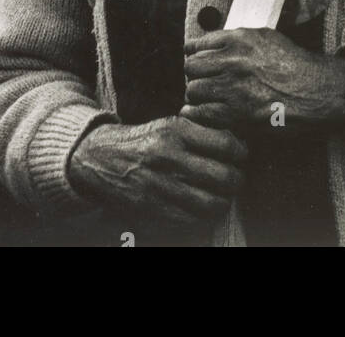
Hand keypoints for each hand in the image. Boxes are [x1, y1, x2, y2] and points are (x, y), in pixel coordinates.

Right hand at [67, 117, 247, 227]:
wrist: (103, 158)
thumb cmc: (146, 139)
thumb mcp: (171, 124)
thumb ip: (202, 132)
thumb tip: (238, 145)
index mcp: (177, 131)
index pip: (226, 144)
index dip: (241, 153)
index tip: (241, 156)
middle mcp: (170, 157)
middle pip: (224, 177)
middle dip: (237, 180)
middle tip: (235, 179)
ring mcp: (161, 185)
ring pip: (211, 203)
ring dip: (223, 201)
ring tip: (222, 195)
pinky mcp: (153, 207)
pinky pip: (191, 219)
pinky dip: (203, 216)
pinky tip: (203, 207)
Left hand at [183, 28, 344, 132]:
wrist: (316, 89)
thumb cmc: (294, 64)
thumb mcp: (266, 37)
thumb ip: (237, 39)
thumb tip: (213, 43)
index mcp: (239, 38)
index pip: (198, 44)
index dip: (194, 55)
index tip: (197, 61)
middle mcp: (233, 60)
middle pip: (191, 67)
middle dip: (194, 75)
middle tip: (202, 81)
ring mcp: (234, 87)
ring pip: (194, 90)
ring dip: (198, 95)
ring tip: (207, 99)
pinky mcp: (237, 113)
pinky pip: (203, 113)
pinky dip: (200, 114)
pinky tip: (206, 113)